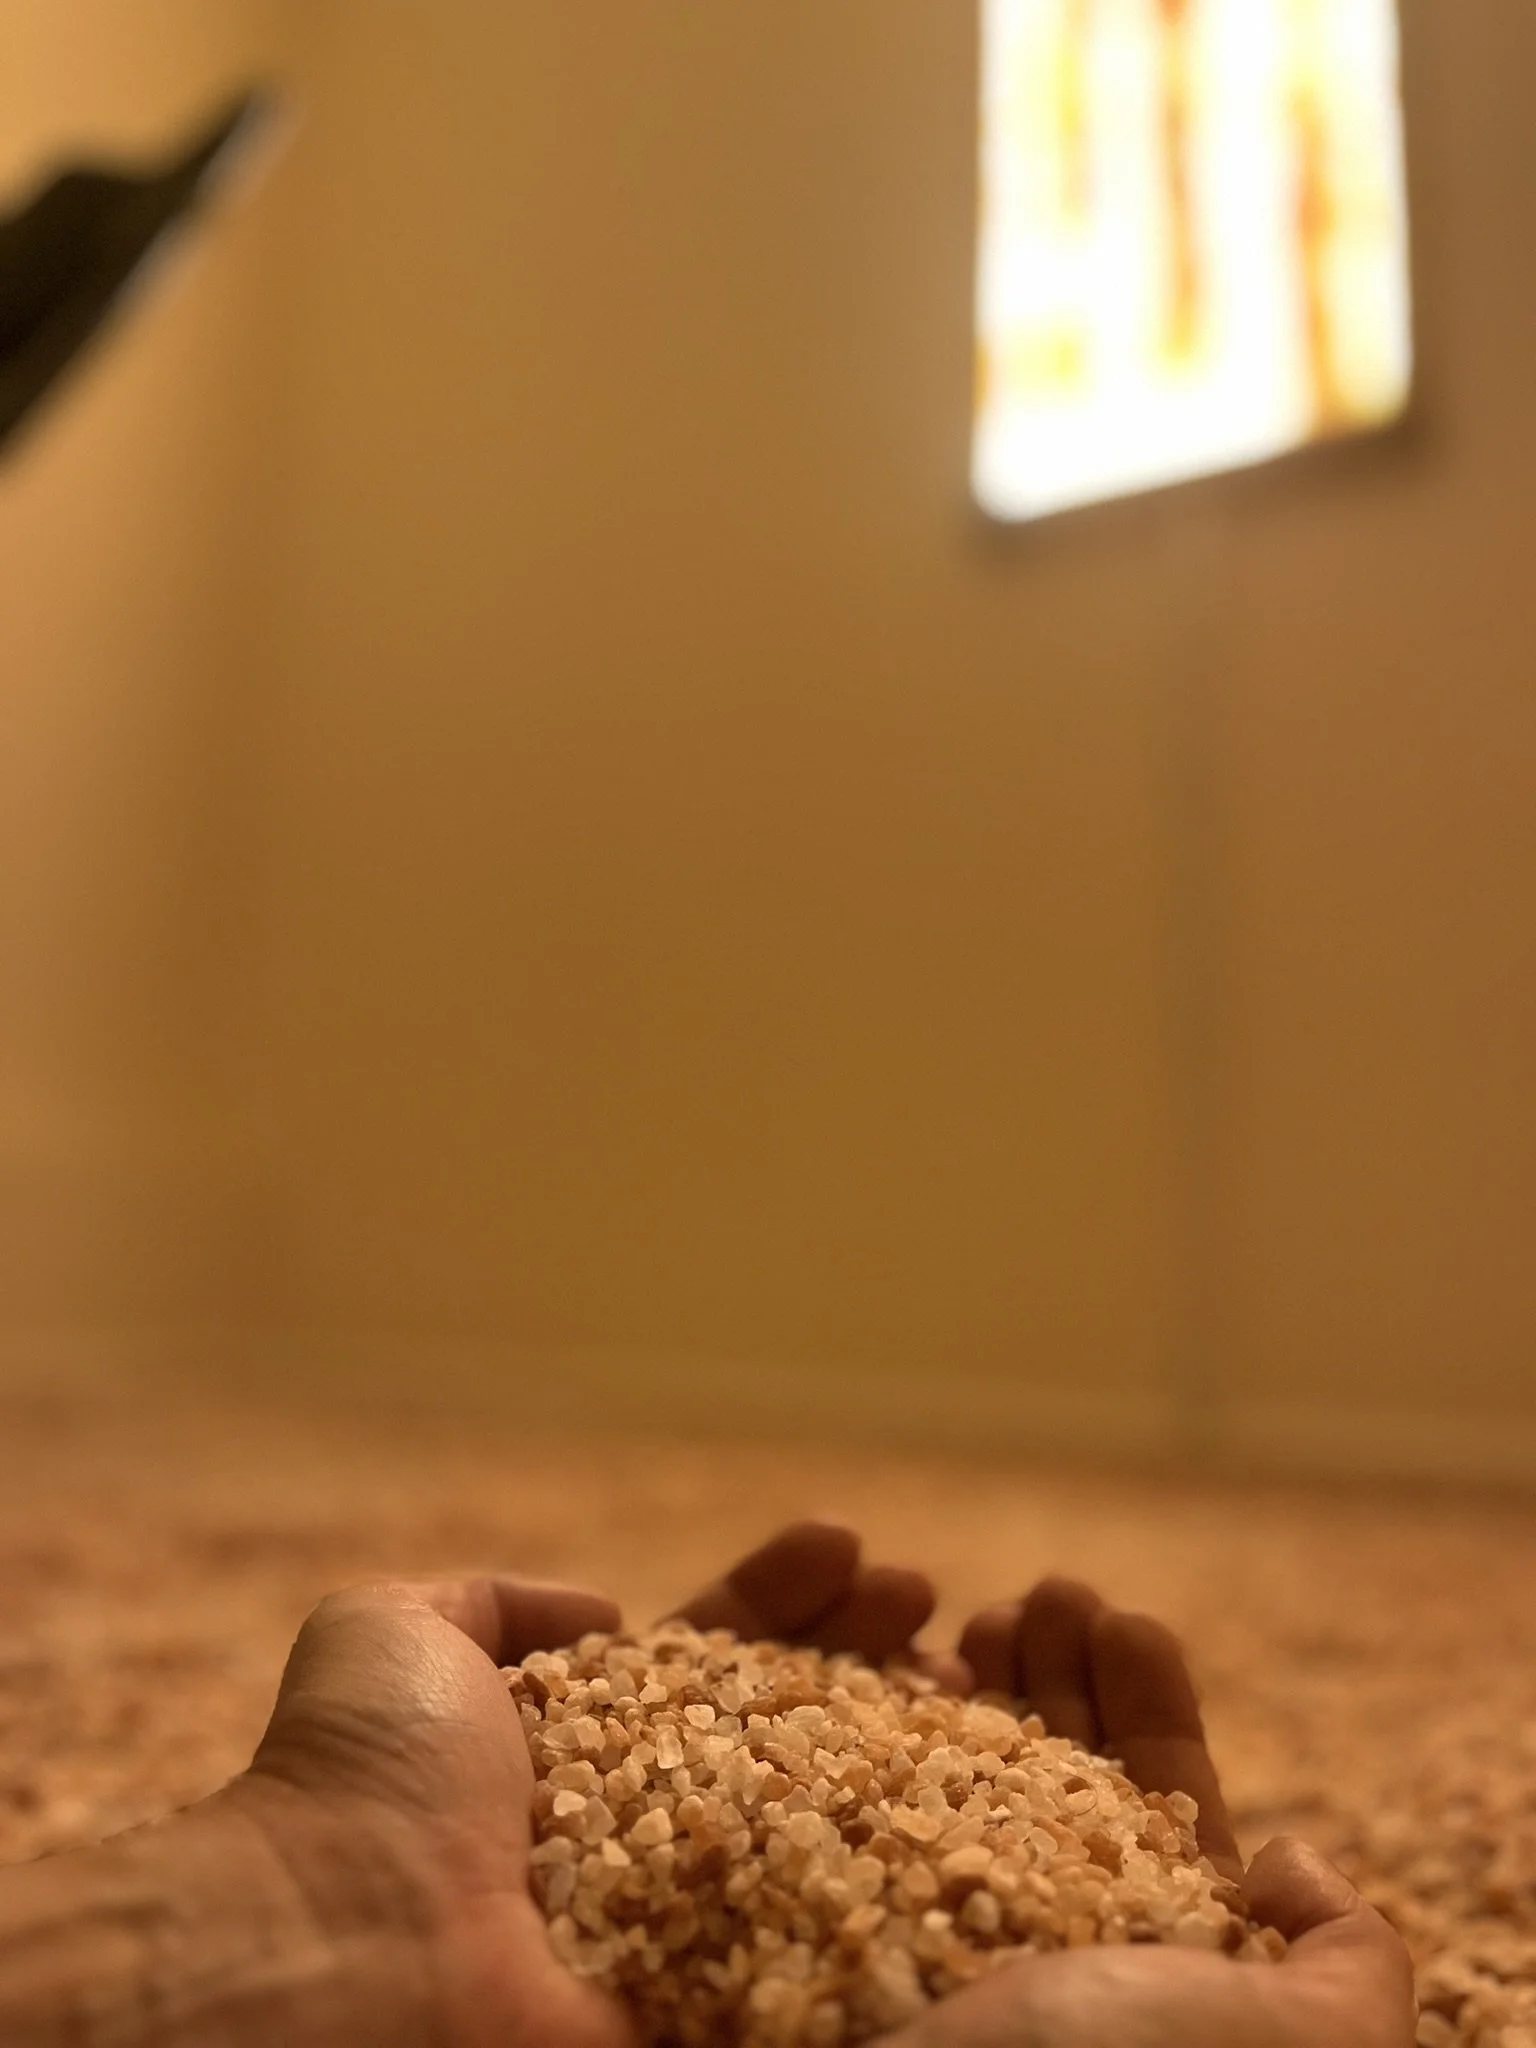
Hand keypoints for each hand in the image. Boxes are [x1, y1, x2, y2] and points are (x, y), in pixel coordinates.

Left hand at [225, 1520, 946, 2047]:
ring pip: (825, 1818)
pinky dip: (908, 1878)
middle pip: (783, 1726)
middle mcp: (642, 1831)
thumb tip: (599, 1617)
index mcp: (574, 1750)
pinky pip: (832, 1938)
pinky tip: (971, 1794)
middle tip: (927, 1595)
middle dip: (857, 1650)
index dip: (779, 1601)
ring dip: (904, 1744)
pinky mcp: (722, 2000)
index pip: (705, 1660)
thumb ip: (491, 1605)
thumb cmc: (368, 1778)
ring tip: (969, 1663)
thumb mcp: (395, 1632)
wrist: (349, 1950)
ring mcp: (687, 1918)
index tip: (848, 1544)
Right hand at [881, 1579, 1416, 2047]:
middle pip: (1040, 1781)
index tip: (1121, 1618)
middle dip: (1046, 1673)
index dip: (1142, 1710)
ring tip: (967, 1611)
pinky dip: (858, 1722)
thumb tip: (1292, 1867)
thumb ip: (1346, 1967)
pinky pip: (836, 1806)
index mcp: (1140, 1980)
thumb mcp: (1306, 2046)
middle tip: (1037, 1596)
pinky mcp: (817, 1934)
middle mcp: (1031, 1959)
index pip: (1148, 1816)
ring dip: (961, 1686)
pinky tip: (889, 1663)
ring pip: (938, 1783)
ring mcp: (920, 1942)